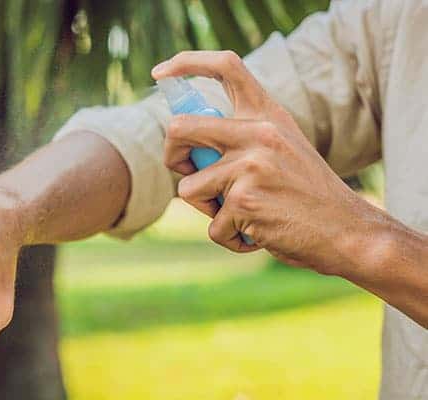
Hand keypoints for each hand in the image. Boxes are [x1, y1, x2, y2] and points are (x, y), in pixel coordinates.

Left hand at [152, 51, 377, 273]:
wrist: (348, 232)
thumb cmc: (307, 195)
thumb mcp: (282, 148)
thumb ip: (242, 138)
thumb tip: (183, 141)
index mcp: (267, 115)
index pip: (225, 66)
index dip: (186, 63)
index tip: (160, 73)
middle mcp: (258, 133)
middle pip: (179, 129)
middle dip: (171, 156)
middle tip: (187, 172)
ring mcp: (249, 166)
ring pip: (188, 188)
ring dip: (207, 209)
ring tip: (242, 215)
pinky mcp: (244, 201)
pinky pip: (212, 226)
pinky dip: (230, 238)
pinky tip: (259, 234)